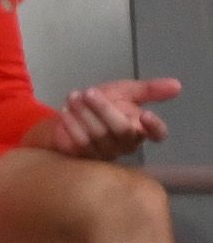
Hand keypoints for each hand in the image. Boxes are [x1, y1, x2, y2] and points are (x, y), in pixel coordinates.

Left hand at [29, 78, 180, 161]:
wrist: (70, 113)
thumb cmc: (101, 103)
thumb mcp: (125, 91)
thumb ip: (149, 89)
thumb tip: (177, 85)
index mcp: (140, 128)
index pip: (157, 133)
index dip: (154, 127)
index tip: (145, 114)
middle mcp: (126, 144)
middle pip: (122, 130)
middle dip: (104, 109)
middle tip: (88, 92)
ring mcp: (105, 153)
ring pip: (99, 136)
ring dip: (84, 114)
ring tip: (73, 97)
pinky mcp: (85, 157)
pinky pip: (80, 144)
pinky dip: (72, 125)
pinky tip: (65, 113)